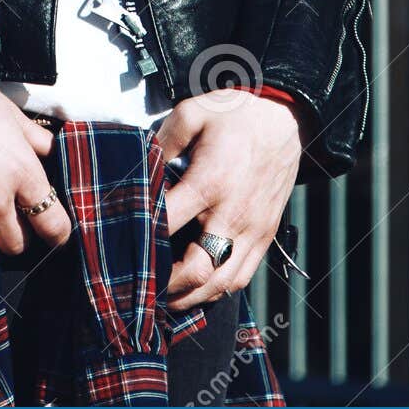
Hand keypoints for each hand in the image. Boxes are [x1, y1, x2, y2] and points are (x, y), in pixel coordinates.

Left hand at [156, 90, 301, 309]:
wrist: (286, 118)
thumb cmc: (236, 113)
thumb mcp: (193, 111)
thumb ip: (163, 139)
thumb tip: (142, 168)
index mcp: (210, 182)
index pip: (168, 225)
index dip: (143, 238)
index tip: (122, 243)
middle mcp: (233, 214)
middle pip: (196, 271)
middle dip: (165, 285)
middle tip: (141, 285)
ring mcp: (253, 230)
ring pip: (220, 284)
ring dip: (190, 297)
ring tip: (164, 296)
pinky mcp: (265, 236)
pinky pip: (242, 278)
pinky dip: (217, 291)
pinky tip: (197, 288)